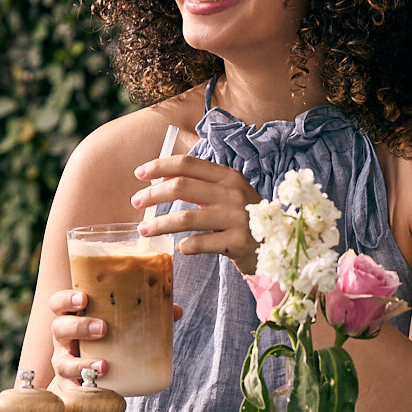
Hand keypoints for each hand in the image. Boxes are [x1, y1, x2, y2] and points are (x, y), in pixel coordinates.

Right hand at [48, 289, 182, 384]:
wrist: (95, 374)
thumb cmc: (108, 340)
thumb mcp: (122, 325)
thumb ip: (147, 315)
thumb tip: (176, 310)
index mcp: (73, 317)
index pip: (59, 303)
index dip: (67, 299)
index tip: (84, 299)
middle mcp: (63, 339)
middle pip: (59, 328)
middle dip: (79, 327)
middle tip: (103, 328)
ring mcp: (63, 363)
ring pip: (62, 363)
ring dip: (82, 364)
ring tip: (103, 365)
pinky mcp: (69, 387)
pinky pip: (68, 391)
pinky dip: (80, 392)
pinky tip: (96, 392)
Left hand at [131, 154, 264, 273]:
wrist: (276, 244)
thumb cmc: (243, 218)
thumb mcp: (227, 194)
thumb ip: (200, 185)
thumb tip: (160, 179)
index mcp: (228, 177)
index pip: (188, 164)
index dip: (160, 166)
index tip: (139, 174)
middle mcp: (233, 193)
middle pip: (182, 187)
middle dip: (152, 195)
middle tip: (135, 202)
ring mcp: (237, 217)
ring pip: (186, 217)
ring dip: (160, 224)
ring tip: (144, 230)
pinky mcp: (238, 242)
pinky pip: (201, 243)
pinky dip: (186, 246)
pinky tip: (180, 248)